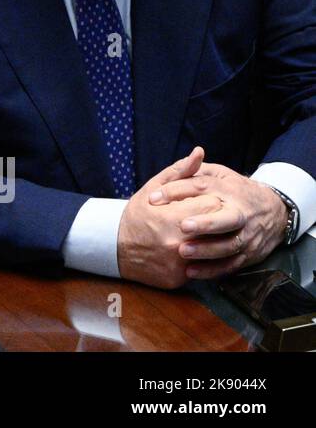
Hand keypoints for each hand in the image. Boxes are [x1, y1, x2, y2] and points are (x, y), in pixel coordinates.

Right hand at [118, 146, 223, 287]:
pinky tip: (193, 251)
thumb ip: (179, 172)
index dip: (211, 201)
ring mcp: (179, 265)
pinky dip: (201, 260)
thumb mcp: (152, 189)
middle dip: (214, 221)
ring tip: (202, 233)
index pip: (212, 205)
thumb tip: (199, 152)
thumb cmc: (136, 215)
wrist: (115, 248)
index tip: (205, 200)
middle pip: (216, 228)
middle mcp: (178, 244)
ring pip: (213, 251)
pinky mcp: (179, 280)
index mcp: (172, 218)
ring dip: (211, 241)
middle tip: (206, 217)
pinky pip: (202, 268)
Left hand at [148, 160, 288, 279]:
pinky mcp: (249, 254)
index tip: (153, 197)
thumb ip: (198, 169)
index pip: (203, 187)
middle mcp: (241, 212)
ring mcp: (247, 235)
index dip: (177, 190)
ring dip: (207, 250)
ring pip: (230, 245)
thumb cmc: (235, 190)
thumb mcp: (219, 174)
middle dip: (206, 223)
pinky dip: (212, 270)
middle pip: (226, 218)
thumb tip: (191, 155)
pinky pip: (231, 265)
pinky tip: (191, 272)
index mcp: (229, 190)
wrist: (274, 212)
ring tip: (183, 251)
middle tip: (182, 226)